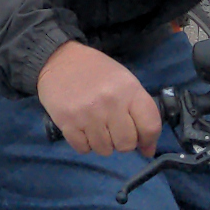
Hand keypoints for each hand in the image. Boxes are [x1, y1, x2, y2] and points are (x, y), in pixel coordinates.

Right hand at [36, 39, 160, 156]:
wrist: (58, 59)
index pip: (150, 127)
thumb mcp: (124, 80)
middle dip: (122, 142)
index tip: (144, 144)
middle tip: (114, 130)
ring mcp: (88, 114)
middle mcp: (110, 103)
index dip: (149, 140)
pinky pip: (84, 149)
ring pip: (105, 150)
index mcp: (129, 90)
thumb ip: (139, 110)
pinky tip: (83, 128)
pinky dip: (85, 144)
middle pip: (127, 144)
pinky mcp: (68, 123)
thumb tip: (148, 149)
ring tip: (96, 126)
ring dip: (103, 143)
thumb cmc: (96, 71)